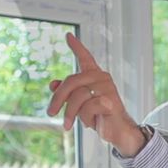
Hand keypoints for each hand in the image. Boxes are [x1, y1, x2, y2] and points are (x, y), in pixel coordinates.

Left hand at [46, 33, 144, 155]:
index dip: (77, 46)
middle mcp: (102, 77)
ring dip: (70, 114)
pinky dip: (85, 119)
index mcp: (95, 76)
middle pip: (71, 82)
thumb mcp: (79, 104)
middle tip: (50, 113)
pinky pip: (87, 107)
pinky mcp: (110, 100)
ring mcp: (107, 88)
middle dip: (58, 99)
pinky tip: (92, 123)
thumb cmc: (99, 116)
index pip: (86, 58)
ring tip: (70, 124)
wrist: (118, 131)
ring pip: (77, 97)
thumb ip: (67, 93)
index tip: (68, 36)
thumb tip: (52, 84)